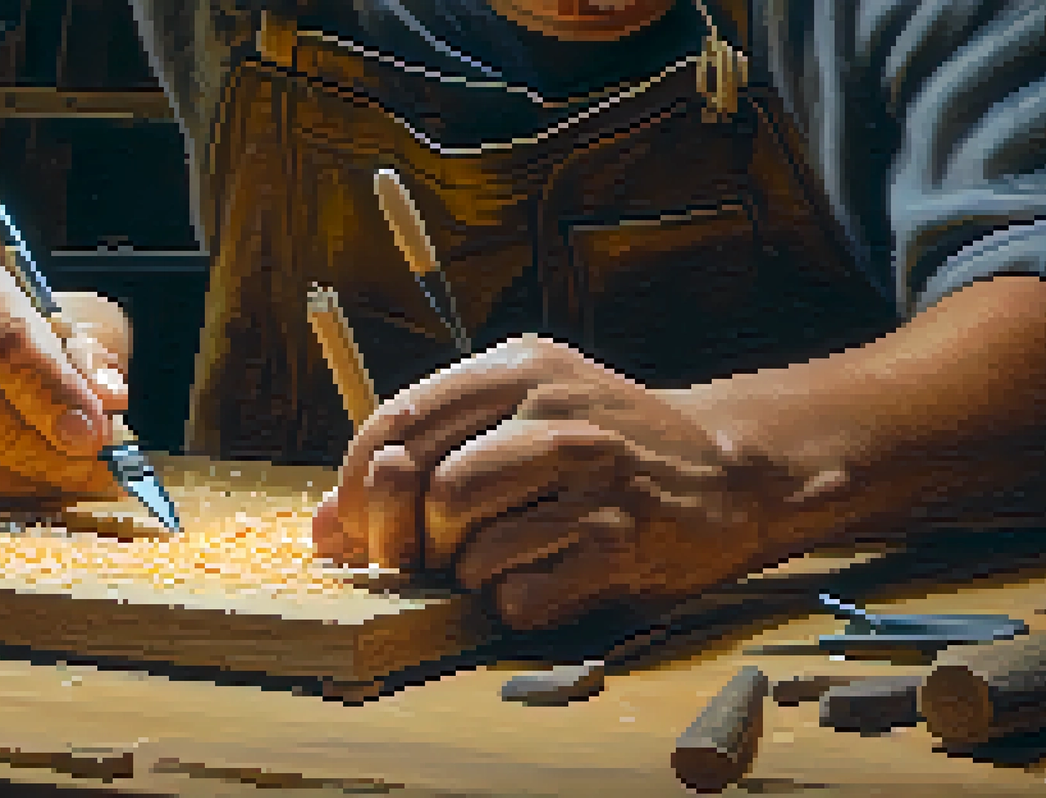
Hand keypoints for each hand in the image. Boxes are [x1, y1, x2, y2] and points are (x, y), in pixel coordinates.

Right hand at [0, 240, 129, 500]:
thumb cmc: (10, 312)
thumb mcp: (69, 312)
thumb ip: (93, 354)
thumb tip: (109, 400)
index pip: (5, 339)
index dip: (53, 394)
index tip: (93, 438)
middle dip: (42, 451)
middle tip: (89, 475)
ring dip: (15, 483)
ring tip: (58, 483)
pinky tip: (9, 486)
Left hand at [311, 335, 825, 630]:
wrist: (723, 470)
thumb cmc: (597, 448)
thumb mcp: (515, 420)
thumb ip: (424, 457)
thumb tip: (322, 530)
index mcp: (519, 367)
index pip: (399, 420)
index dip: (356, 485)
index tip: (348, 526)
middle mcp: (557, 411)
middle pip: (431, 487)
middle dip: (412, 537)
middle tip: (428, 554)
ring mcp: (595, 475)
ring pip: (472, 543)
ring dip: (465, 570)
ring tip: (495, 561)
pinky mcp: (623, 540)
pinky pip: (521, 594)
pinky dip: (511, 602)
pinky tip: (541, 581)